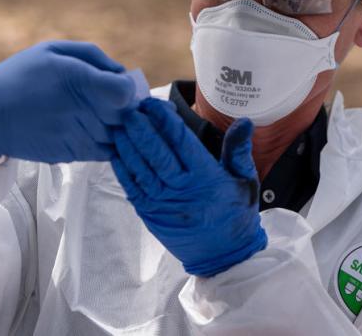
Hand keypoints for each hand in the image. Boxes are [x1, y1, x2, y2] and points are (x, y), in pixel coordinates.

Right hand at [0, 40, 135, 162]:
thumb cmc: (21, 75)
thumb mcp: (53, 50)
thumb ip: (94, 57)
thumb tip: (123, 74)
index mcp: (76, 79)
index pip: (125, 92)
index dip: (128, 88)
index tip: (118, 85)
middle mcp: (78, 110)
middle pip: (126, 115)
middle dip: (126, 108)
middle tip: (113, 101)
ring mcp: (75, 135)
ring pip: (119, 137)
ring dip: (119, 128)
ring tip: (101, 116)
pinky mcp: (70, 154)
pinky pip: (106, 153)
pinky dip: (109, 144)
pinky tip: (95, 130)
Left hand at [111, 98, 266, 276]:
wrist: (225, 257)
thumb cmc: (237, 214)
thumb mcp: (245, 180)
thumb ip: (239, 150)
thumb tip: (243, 121)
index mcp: (206, 177)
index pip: (181, 141)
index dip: (165, 120)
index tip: (153, 104)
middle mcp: (182, 189)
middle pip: (155, 152)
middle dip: (140, 128)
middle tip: (128, 108)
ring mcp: (163, 203)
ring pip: (140, 168)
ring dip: (128, 145)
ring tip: (118, 125)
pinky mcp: (151, 215)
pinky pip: (132, 188)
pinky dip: (122, 169)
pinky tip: (116, 152)